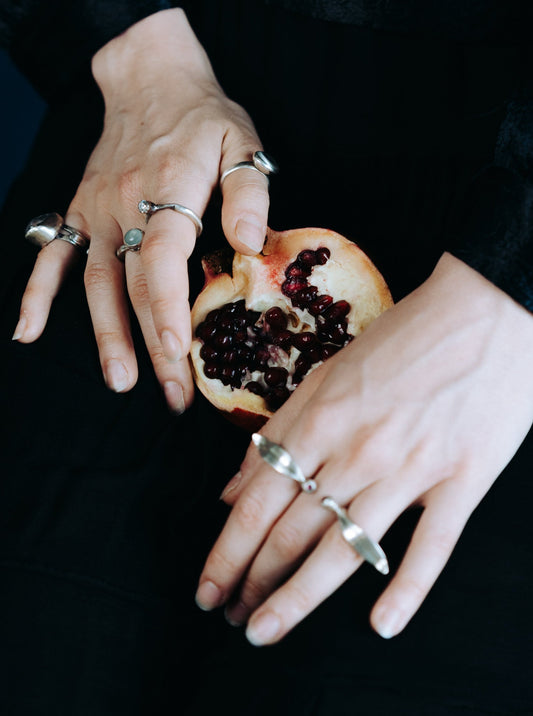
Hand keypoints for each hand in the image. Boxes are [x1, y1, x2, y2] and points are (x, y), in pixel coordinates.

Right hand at [12, 9, 269, 412]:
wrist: (150, 79)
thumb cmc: (204, 118)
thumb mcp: (241, 144)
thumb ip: (248, 195)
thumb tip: (248, 246)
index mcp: (170, 190)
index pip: (165, 261)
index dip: (169, 311)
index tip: (180, 356)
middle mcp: (126, 205)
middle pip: (136, 285)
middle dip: (154, 345)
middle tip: (173, 396)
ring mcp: (97, 210)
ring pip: (96, 282)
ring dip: (106, 334)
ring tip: (119, 381)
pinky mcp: (80, 210)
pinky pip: (53, 254)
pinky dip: (38, 293)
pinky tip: (27, 331)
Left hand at [196, 253, 532, 643]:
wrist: (484, 310)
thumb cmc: (402, 338)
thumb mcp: (327, 372)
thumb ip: (280, 432)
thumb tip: (231, 489)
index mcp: (320, 420)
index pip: (257, 503)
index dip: (226, 553)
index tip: (208, 590)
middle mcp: (358, 451)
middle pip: (291, 533)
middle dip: (253, 581)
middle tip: (234, 617)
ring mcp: (412, 469)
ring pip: (345, 550)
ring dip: (299, 598)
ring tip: (267, 630)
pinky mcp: (463, 480)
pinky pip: (432, 547)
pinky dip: (406, 590)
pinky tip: (380, 624)